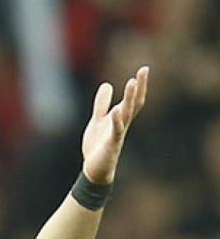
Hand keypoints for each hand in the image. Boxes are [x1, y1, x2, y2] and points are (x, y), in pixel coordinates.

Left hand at [82, 66, 149, 183]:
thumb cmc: (97, 147)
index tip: (144, 69)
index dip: (139, 85)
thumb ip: (102, 105)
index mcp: (120, 118)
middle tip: (144, 71)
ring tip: (132, 82)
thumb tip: (107, 84)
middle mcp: (122, 124)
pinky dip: (116, 120)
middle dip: (138, 88)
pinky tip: (116, 110)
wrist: (93, 170)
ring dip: (129, 98)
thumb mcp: (98, 121)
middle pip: (134, 103)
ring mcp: (118, 133)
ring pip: (126, 114)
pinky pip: (116, 131)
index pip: (133, 100)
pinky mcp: (111, 144)